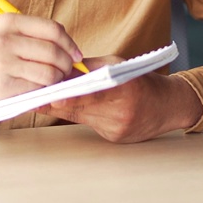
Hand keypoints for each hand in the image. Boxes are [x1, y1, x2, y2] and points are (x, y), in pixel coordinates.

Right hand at [0, 13, 84, 106]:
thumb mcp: (8, 34)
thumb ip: (37, 37)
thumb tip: (74, 52)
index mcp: (10, 21)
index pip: (53, 30)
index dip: (70, 44)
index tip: (76, 55)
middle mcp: (5, 39)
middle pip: (53, 52)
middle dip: (67, 65)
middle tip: (67, 71)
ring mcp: (3, 63)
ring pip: (48, 72)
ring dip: (58, 80)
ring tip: (54, 81)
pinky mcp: (3, 86)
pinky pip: (37, 88)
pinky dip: (44, 91)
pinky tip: (40, 89)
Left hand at [40, 55, 202, 142]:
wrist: (168, 106)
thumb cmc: (141, 81)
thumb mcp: (118, 64)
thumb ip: (90, 66)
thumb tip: (62, 68)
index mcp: (124, 89)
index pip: (90, 95)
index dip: (66, 96)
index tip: (48, 96)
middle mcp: (120, 112)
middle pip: (80, 108)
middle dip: (56, 101)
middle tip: (34, 97)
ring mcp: (117, 128)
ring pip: (81, 117)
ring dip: (64, 108)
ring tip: (47, 98)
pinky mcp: (115, 138)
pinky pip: (90, 125)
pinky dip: (81, 115)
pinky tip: (71, 108)